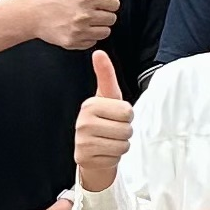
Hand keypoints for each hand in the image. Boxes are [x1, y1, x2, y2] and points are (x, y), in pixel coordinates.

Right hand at [23, 0, 117, 50]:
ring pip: (105, 32)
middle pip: (111, 18)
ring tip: (85, 20)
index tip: (99, 1)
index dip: (108, 2)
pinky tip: (79, 28)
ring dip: (97, 27)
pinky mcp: (73, 41)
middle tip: (90, 10)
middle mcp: (84, 15)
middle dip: (103, 14)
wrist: (32, 13)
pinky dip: (87, 37)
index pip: (114, 3)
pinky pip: (92, 42)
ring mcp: (79, 29)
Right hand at [72, 51, 132, 192]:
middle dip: (125, 131)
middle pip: (127, 127)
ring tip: (108, 141)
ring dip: (121, 144)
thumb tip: (99, 52)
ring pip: (123, 143)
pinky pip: (116, 156)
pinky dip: (115, 156)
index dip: (126, 115)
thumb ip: (105, 75)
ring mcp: (82, 140)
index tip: (114, 115)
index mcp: (90, 104)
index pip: (127, 111)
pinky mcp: (84, 157)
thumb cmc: (104, 121)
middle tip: (112, 130)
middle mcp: (83, 121)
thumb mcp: (107, 97)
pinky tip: (104, 152)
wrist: (92, 152)